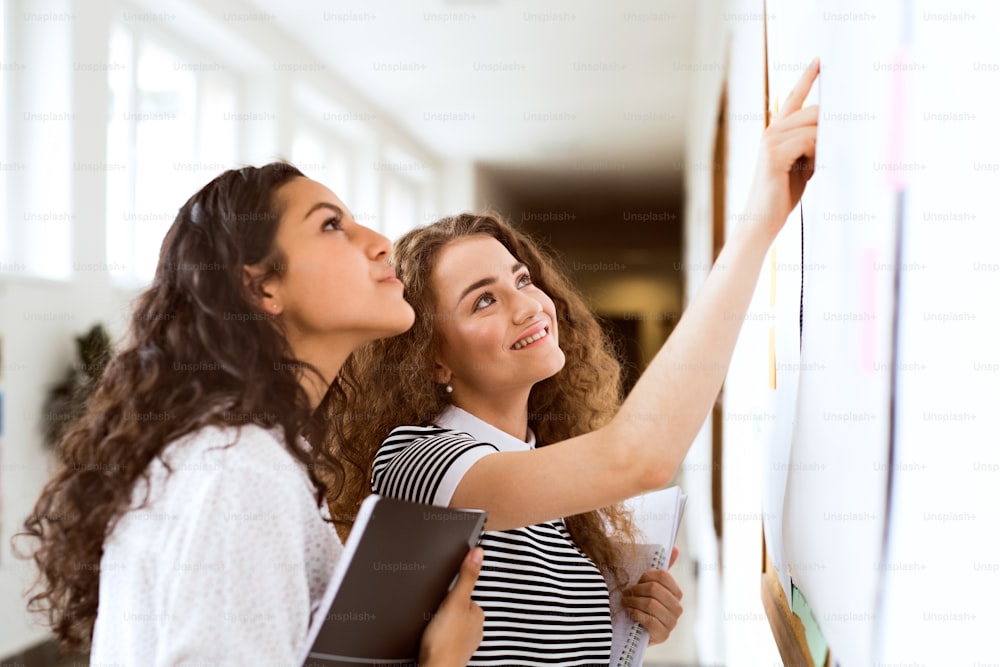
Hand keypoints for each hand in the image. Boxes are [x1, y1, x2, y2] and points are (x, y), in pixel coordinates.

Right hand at [418, 547, 484, 666]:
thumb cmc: (445, 643)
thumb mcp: (455, 601)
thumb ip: (466, 577)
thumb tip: (478, 552)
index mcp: (477, 614)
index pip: (465, 593)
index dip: (450, 592)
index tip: (442, 595)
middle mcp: (473, 629)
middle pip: (456, 608)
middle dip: (444, 609)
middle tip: (433, 614)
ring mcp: (461, 642)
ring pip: (449, 623)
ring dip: (439, 623)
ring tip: (430, 626)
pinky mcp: (448, 651)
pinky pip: (441, 637)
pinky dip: (435, 636)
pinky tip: (429, 637)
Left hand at [621, 546, 682, 644]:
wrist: (632, 629)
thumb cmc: (640, 603)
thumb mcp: (648, 585)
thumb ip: (660, 569)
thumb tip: (675, 548)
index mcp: (676, 593)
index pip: (663, 575)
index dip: (646, 576)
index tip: (637, 580)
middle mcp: (677, 608)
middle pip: (655, 589)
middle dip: (637, 590)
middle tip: (626, 592)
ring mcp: (672, 623)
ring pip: (651, 604)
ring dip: (633, 602)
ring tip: (625, 602)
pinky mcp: (663, 636)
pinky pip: (650, 620)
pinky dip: (636, 614)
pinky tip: (630, 613)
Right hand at [745, 58, 820, 240]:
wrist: (762, 219)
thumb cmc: (782, 194)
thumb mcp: (803, 164)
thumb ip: (814, 145)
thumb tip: (836, 130)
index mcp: (776, 132)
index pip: (793, 98)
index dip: (807, 78)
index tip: (819, 61)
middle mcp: (771, 131)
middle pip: (815, 111)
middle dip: (832, 125)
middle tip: (838, 143)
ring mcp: (770, 141)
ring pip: (814, 126)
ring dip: (825, 144)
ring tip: (819, 164)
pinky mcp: (773, 154)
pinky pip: (808, 141)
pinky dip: (818, 153)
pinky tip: (813, 167)